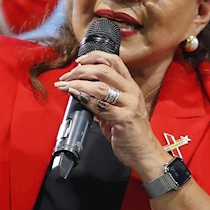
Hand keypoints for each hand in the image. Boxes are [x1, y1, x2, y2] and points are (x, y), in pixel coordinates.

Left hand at [54, 50, 161, 174]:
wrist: (144, 153)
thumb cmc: (130, 133)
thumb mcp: (117, 111)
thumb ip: (102, 100)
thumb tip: (81, 92)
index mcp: (130, 87)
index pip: (114, 61)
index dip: (95, 56)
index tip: (79, 60)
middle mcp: (131, 92)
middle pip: (104, 70)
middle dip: (81, 70)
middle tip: (66, 76)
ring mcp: (129, 105)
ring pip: (100, 87)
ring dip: (78, 84)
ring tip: (65, 85)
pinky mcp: (124, 119)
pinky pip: (101, 106)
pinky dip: (85, 99)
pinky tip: (75, 96)